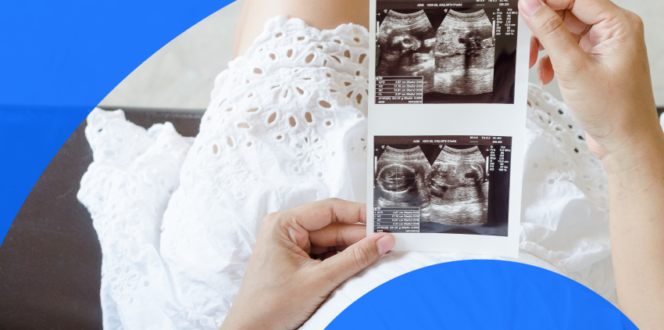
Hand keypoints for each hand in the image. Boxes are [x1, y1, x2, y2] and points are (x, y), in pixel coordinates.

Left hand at [220, 199, 394, 329]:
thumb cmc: (269, 307)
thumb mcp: (319, 280)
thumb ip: (355, 258)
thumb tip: (382, 240)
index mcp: (284, 224)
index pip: (330, 209)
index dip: (359, 213)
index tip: (384, 219)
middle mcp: (287, 231)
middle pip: (334, 227)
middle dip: (361, 237)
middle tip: (388, 242)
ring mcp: (292, 247)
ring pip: (333, 243)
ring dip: (354, 251)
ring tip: (379, 255)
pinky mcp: (298, 263)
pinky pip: (327, 256)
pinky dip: (344, 262)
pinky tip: (362, 266)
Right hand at [520, 0, 661, 173]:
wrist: (625, 142)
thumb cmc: (614, 111)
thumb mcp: (573, 68)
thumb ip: (550, 33)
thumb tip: (531, 5)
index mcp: (618, 25)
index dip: (546, 2)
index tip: (523, 8)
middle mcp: (613, 31)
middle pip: (568, 12)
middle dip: (543, 28)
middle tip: (526, 41)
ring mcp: (603, 46)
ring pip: (564, 31)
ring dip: (545, 46)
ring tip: (535, 62)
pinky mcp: (594, 61)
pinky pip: (566, 49)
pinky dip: (551, 60)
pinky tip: (547, 74)